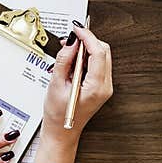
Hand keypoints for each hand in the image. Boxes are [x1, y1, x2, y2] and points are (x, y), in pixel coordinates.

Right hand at [33, 25, 113, 162]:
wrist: (62, 133)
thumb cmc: (57, 116)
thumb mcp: (56, 85)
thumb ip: (64, 61)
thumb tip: (71, 42)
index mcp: (96, 87)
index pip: (98, 52)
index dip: (87, 37)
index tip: (77, 29)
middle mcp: (105, 86)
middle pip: (103, 52)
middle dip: (88, 41)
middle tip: (71, 38)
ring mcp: (105, 87)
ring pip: (102, 56)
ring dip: (87, 49)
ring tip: (69, 51)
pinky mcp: (101, 86)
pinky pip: (98, 65)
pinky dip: (87, 58)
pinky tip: (73, 61)